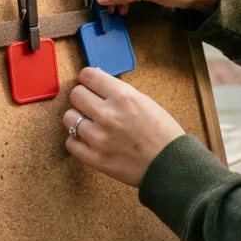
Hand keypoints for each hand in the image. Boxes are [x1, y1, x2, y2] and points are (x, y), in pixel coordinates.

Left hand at [63, 67, 184, 187]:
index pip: (88, 76)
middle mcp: (107, 114)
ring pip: (69, 118)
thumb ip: (120, 93)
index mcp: (122, 96)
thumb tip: (98, 83)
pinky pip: (70, 143)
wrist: (171, 164)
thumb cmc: (162, 132)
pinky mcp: (95, 158)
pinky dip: (77, 141)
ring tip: (89, 123)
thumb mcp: (145, 101)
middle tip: (90, 104)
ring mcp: (99, 137)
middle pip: (76, 94)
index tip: (90, 84)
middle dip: (82, 97)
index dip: (88, 79)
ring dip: (78, 119)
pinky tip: (88, 140)